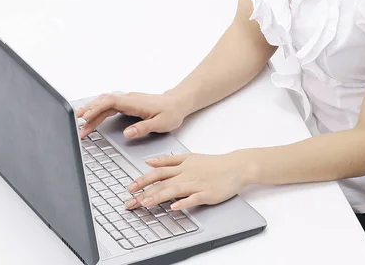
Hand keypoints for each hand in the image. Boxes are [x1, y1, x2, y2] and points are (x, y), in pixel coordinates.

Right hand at [75, 91, 187, 139]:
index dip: (97, 108)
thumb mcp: (161, 123)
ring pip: (105, 103)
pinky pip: (109, 106)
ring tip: (81, 124)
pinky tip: (93, 119)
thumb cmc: (171, 112)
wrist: (177, 103)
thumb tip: (128, 133)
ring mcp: (128, 101)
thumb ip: (143, 128)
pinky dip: (99, 112)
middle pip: (104, 101)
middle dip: (89, 111)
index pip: (111, 102)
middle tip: (78, 123)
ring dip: (93, 112)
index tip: (86, 117)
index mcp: (135, 102)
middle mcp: (129, 99)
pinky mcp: (128, 104)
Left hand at [124, 152, 250, 210]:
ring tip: (145, 203)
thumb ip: (169, 159)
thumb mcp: (189, 157)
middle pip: (162, 182)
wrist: (235, 166)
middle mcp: (186, 174)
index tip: (130, 187)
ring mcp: (196, 183)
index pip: (158, 172)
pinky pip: (194, 198)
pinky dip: (184, 203)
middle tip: (130, 200)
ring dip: (158, 197)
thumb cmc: (212, 164)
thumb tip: (150, 161)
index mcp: (182, 165)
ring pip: (174, 190)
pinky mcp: (207, 193)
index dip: (143, 179)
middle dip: (144, 192)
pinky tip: (174, 208)